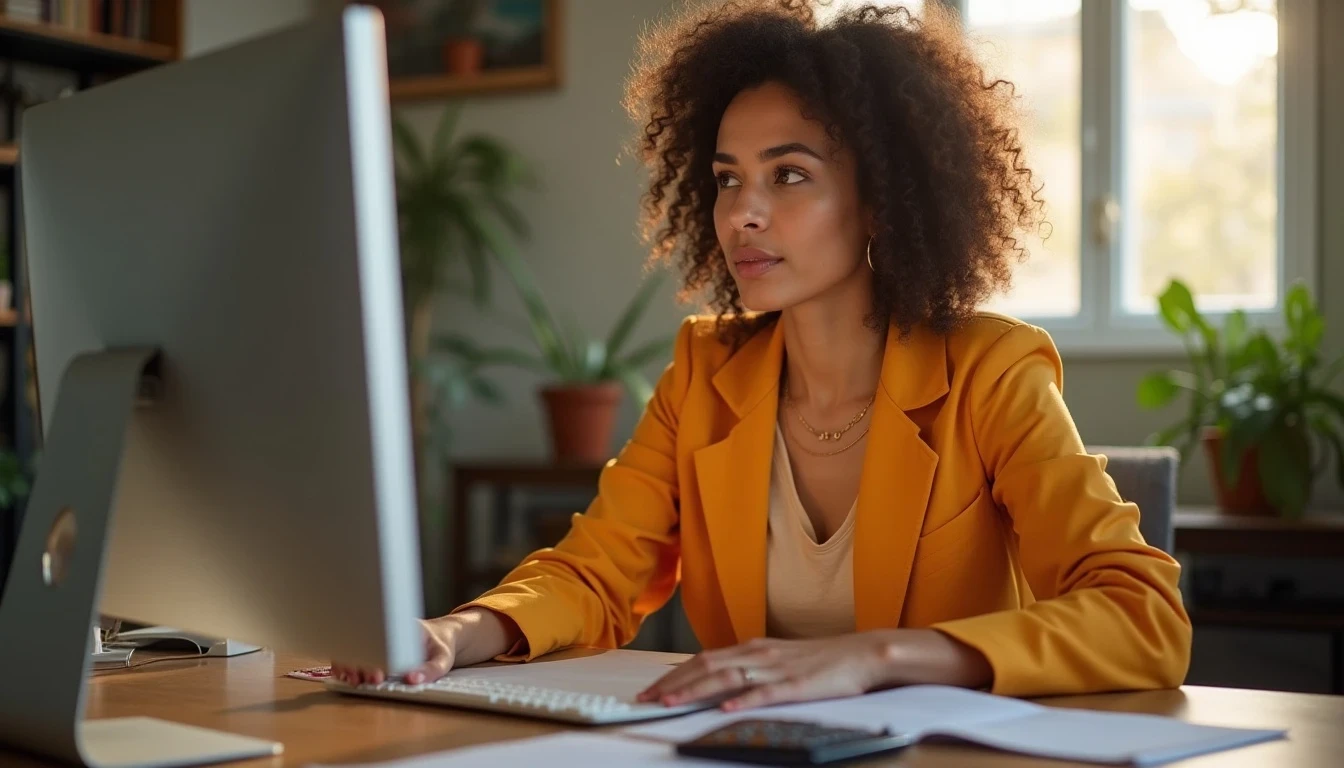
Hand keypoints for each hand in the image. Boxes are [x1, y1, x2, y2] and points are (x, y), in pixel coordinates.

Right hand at [330, 607, 521, 685]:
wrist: (448, 633)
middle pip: (362, 639)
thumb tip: (416, 679)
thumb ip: (432, 667)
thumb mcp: (445, 655)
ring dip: (350, 663)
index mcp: (404, 625)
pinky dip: (347, 661)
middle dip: (359, 661)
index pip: (380, 633)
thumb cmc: (445, 643)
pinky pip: (354, 650)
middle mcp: (389, 625)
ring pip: (354, 644)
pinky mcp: (374, 643)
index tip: (377, 674)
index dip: (373, 654)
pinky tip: (346, 673)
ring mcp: (380, 632)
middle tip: (366, 679)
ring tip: (355, 678)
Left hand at [635, 629, 991, 711]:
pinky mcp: (801, 684)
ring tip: (671, 703)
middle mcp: (761, 653)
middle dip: (673, 684)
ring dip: (696, 691)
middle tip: (645, 700)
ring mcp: (779, 668)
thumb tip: (718, 682)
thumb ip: (750, 669)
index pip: (704, 659)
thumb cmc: (823, 661)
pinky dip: (745, 699)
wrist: (867, 653)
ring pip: (728, 677)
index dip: (674, 674)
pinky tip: (728, 708)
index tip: (650, 690)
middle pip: (706, 666)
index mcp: (754, 648)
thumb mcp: (779, 661)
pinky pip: (768, 692)